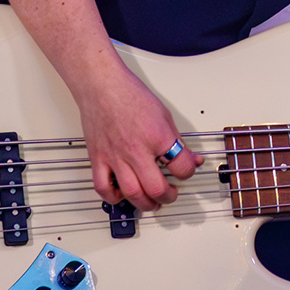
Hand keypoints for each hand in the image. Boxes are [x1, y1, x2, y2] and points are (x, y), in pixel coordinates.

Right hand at [75, 58, 202, 212]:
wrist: (102, 86)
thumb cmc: (130, 95)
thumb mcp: (164, 115)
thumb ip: (177, 140)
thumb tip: (191, 158)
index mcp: (157, 137)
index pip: (181, 167)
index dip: (188, 173)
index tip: (185, 171)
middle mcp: (137, 150)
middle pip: (156, 188)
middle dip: (168, 196)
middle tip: (171, 194)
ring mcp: (115, 156)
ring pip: (132, 194)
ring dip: (146, 204)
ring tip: (151, 201)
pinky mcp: (98, 158)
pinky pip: (103, 188)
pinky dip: (113, 198)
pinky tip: (122, 195)